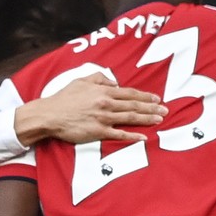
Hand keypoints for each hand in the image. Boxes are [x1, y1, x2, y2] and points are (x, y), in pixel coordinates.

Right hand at [13, 73, 164, 146]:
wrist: (49, 115)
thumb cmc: (63, 98)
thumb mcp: (81, 81)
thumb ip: (99, 78)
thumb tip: (114, 82)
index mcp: (103, 91)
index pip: (129, 93)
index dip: (145, 95)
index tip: (157, 98)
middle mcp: (106, 103)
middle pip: (134, 105)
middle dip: (152, 108)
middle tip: (166, 110)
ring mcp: (103, 118)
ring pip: (130, 118)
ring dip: (147, 119)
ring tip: (160, 120)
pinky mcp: (98, 132)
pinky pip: (119, 134)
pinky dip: (133, 135)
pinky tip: (144, 137)